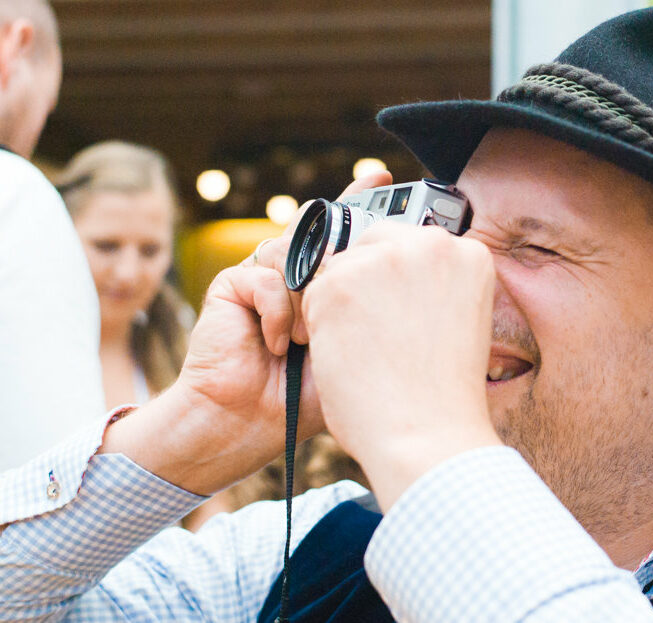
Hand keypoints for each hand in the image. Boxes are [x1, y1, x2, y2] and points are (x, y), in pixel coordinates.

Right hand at [99, 172, 393, 494]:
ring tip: (309, 339)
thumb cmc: (311, 399)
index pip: (347, 232)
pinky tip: (279, 346)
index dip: (363, 204)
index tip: (381, 178)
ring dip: (308, 299)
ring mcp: (264, 277)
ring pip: (293, 250)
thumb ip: (378, 310)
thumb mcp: (359, 347)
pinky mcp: (232, 286)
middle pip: (319, 231)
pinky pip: (264, 276)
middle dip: (332, 241)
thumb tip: (418, 274)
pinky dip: (278, 313)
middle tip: (351, 266)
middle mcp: (297, 274)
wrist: (249, 426)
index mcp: (330, 287)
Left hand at [302, 220, 503, 507]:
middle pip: (374, 246)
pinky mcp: (338, 284)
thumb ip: (434, 288)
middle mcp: (429, 245)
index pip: (413, 245)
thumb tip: (396, 277)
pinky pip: (312, 294)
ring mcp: (382, 261)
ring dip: (343, 307)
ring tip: (367, 354)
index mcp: (468, 254)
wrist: (427, 436)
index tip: (396, 313)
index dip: (396, 280)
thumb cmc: (444, 396)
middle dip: (366, 286)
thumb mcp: (459, 322)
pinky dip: (321, 327)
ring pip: (341, 269)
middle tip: (375, 336)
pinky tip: (346, 358)